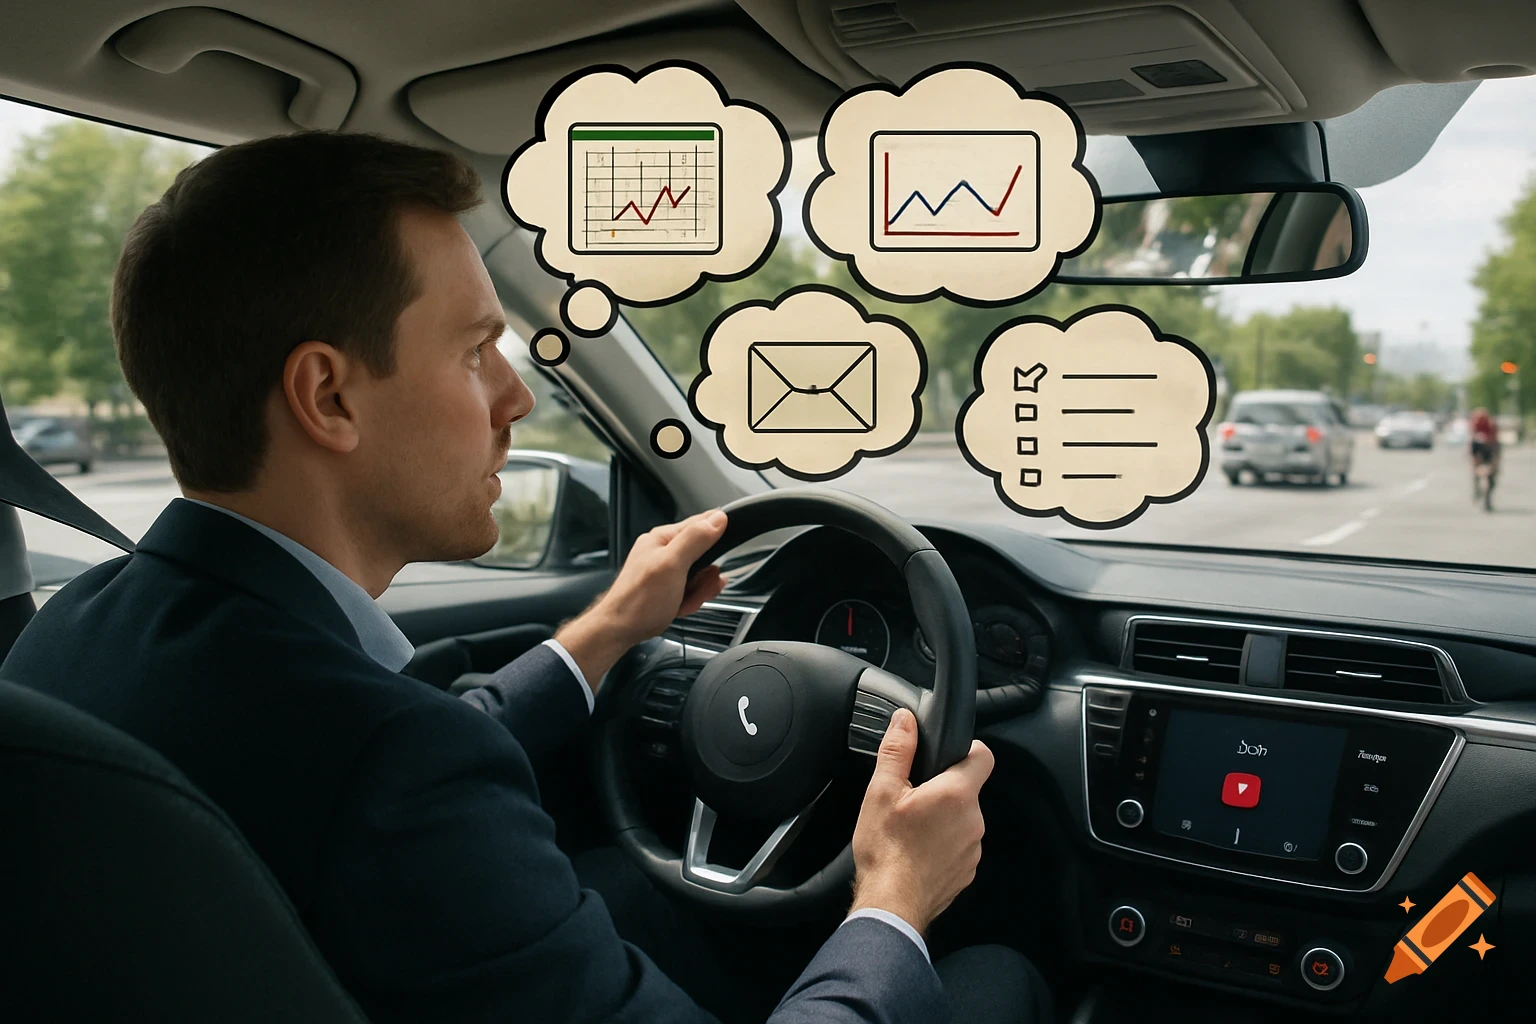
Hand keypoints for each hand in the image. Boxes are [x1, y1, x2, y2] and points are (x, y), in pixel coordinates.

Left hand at [555, 509, 729, 688]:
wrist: (620, 630)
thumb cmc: (638, 600)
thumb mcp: (672, 564)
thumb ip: (696, 539)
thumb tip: (718, 518)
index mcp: (663, 539)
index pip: (701, 523)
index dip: (716, 538)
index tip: (720, 554)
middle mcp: (663, 552)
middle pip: (704, 555)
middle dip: (705, 576)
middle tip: (694, 585)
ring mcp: (665, 571)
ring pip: (700, 576)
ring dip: (698, 591)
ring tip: (684, 599)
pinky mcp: (667, 588)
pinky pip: (691, 590)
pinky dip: (689, 601)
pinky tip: (680, 606)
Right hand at [848, 709, 993, 935]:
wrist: (891, 905)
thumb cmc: (886, 850)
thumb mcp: (880, 791)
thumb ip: (897, 750)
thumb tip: (905, 721)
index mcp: (956, 794)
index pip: (982, 755)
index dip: (966, 749)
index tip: (945, 756)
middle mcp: (973, 820)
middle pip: (967, 789)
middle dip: (943, 789)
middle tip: (911, 799)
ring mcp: (973, 849)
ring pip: (962, 820)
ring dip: (942, 819)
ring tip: (911, 829)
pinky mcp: (966, 872)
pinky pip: (958, 847)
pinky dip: (941, 845)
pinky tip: (916, 851)